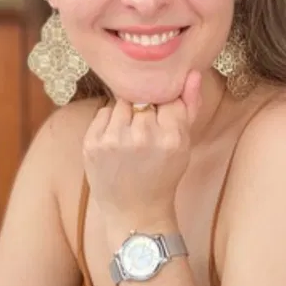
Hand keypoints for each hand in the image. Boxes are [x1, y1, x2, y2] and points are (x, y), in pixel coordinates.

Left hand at [83, 72, 202, 226]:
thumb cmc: (163, 175)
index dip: (164, 106)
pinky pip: (103, 112)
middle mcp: (142, 137)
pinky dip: (110, 121)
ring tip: (130, 136)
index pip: (168, 96)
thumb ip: (190, 106)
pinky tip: (116, 141)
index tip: (162, 121)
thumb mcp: (184, 144)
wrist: (135, 211)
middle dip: (145, 109)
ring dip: (126, 112)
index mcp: (171, 137)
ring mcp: (114, 140)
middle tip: (145, 131)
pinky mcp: (92, 144)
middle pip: (143, 97)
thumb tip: (192, 73)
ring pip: (121, 101)